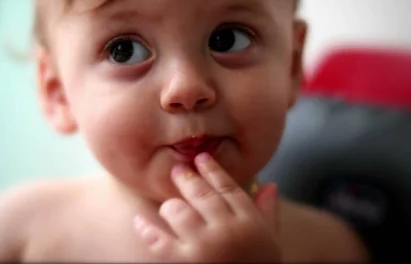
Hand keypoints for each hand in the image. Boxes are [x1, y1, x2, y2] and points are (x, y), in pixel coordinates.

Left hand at [133, 152, 281, 262]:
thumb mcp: (271, 243)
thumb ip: (268, 214)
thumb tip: (270, 185)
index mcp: (249, 223)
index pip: (228, 188)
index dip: (213, 170)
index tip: (202, 158)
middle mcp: (227, 230)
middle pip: (202, 194)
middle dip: (187, 178)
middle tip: (177, 169)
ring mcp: (204, 247)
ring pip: (178, 211)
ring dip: (171, 206)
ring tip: (168, 206)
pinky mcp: (184, 263)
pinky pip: (157, 240)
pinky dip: (146, 229)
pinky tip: (139, 221)